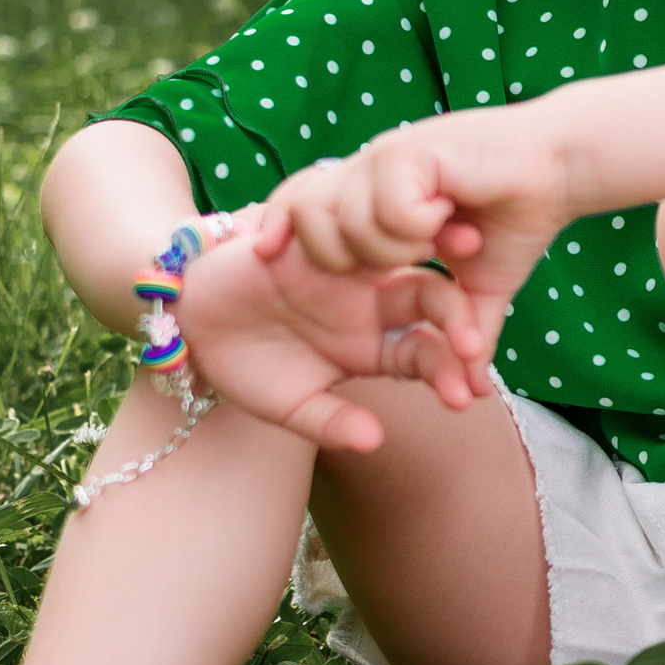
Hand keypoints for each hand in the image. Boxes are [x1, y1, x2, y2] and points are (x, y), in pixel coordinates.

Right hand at [172, 231, 490, 453]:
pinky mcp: (314, 235)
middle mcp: (372, 302)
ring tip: (462, 251)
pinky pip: (349, 223)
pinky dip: (372, 224)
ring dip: (433, 249)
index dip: (448, 372)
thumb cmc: (245, 369)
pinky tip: (398, 228)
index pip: (426, 354)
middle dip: (457, 315)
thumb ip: (332, 423)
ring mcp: (347, 266)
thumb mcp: (289, 406)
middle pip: (430, 297)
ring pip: (403, 251)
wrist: (191, 324)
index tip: (465, 397)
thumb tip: (374, 442)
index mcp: (376, 345)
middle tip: (472, 340)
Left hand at [252, 109, 574, 348]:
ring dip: (391, 246)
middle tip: (396, 266)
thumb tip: (472, 392)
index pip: (303, 213)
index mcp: (376, 203)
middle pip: (305, 218)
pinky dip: (415, 221)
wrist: (558, 166)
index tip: (263, 259)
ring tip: (437, 240)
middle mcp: (371, 177)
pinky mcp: (409, 151)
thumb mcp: (482, 289)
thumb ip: (465, 334)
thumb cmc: (520, 219)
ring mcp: (387, 162)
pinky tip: (447, 213)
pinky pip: (385, 206)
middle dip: (334, 258)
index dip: (279, 232)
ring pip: (344, 221)